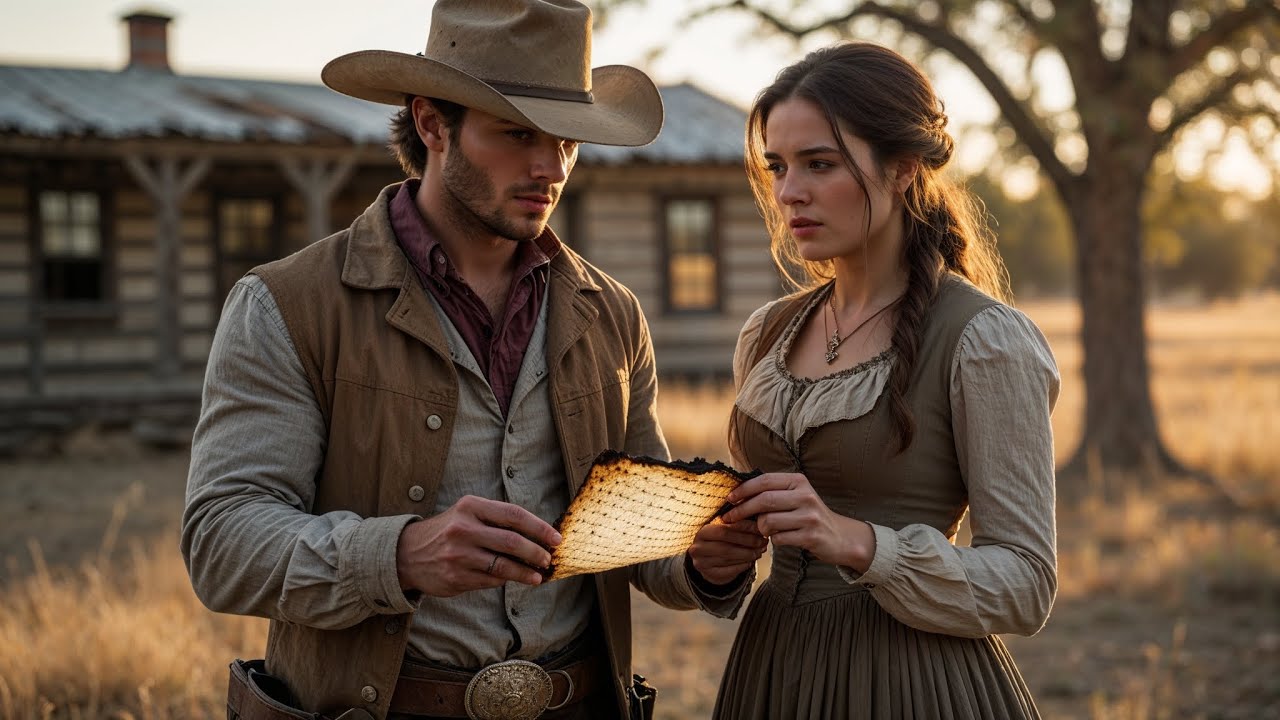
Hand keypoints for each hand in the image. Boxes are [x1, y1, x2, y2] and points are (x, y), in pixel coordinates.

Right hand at [396, 495, 560, 596]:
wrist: (406, 553)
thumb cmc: (448, 530)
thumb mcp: (467, 514)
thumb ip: (497, 520)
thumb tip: (537, 535)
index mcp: (470, 507)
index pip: (514, 515)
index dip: (539, 527)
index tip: (556, 538)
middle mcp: (464, 529)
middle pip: (512, 542)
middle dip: (536, 552)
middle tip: (549, 559)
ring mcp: (459, 555)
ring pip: (503, 565)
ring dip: (526, 572)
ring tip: (538, 576)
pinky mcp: (455, 577)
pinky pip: (490, 580)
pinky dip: (506, 580)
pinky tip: (514, 579)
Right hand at [687, 517, 767, 585]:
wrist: (706, 558)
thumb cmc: (719, 539)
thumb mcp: (722, 528)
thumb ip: (735, 524)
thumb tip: (759, 525)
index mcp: (702, 532)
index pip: (724, 530)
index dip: (744, 529)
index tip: (759, 528)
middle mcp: (698, 548)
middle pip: (727, 546)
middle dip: (748, 543)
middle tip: (763, 541)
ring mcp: (702, 563)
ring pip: (729, 559)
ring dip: (748, 554)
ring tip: (760, 550)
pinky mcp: (709, 574)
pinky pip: (729, 571)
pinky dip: (742, 566)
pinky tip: (750, 561)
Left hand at [721, 472, 874, 571]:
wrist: (841, 536)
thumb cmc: (809, 515)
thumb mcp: (796, 496)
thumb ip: (773, 492)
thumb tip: (737, 493)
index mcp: (799, 482)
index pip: (765, 481)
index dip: (743, 489)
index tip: (729, 498)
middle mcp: (805, 496)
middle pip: (763, 500)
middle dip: (741, 510)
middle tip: (728, 518)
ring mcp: (809, 516)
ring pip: (768, 521)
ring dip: (760, 529)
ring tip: (764, 530)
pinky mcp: (810, 536)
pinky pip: (778, 538)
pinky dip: (773, 540)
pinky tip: (779, 538)